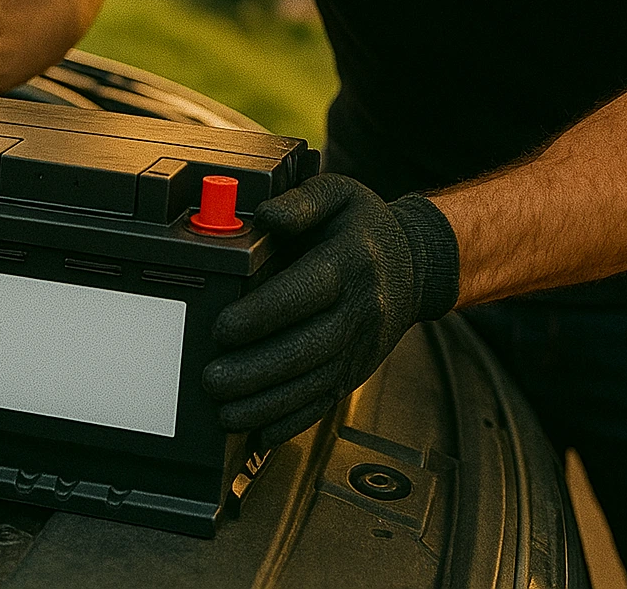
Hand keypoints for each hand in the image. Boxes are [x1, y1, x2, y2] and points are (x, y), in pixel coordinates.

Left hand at [202, 173, 458, 448]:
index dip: (265, 313)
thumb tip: (265, 216)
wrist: (414, 265)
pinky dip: (291, 422)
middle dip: (258, 370)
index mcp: (352, 260)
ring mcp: (361, 345)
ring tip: (224, 411)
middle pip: (310, 347)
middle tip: (212, 379)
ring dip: (267, 404)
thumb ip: (300, 202)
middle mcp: (361, 308)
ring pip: (315, 383)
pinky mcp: (357, 370)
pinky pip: (325, 401)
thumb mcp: (337, 194)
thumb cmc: (363, 226)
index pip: (308, 291)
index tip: (223, 327)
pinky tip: (258, 432)